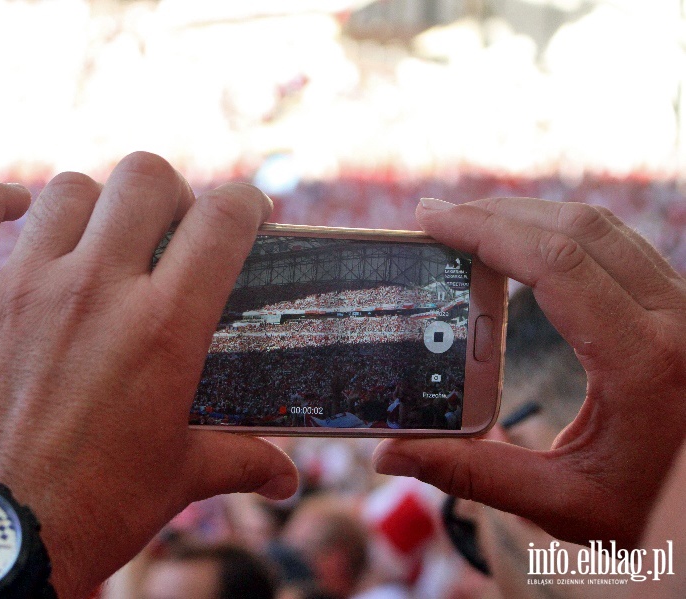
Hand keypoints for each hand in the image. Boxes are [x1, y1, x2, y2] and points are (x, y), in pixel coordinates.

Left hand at [0, 152, 298, 596]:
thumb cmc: (91, 514)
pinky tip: (13, 212)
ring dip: (91, 204)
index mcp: (163, 328)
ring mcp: (22, 289)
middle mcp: (95, 290)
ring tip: (95, 236)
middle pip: (144, 179)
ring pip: (65, 191)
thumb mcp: (176, 479)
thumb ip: (239, 461)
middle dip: (167, 192)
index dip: (246, 202)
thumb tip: (287, 479)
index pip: (222, 221)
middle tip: (167, 225)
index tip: (248, 214)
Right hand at [373, 197, 685, 546]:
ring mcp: (683, 308)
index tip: (434, 223)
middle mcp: (674, 320)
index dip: (488, 232)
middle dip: (497, 214)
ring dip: (531, 215)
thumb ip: (475, 474)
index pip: (556, 265)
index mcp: (643, 362)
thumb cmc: (652, 508)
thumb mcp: (564, 502)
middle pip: (577, 230)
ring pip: (602, 228)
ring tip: (470, 224)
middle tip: (435, 218)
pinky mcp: (680, 309)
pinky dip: (562, 231)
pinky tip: (525, 243)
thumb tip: (391, 456)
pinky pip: (619, 245)